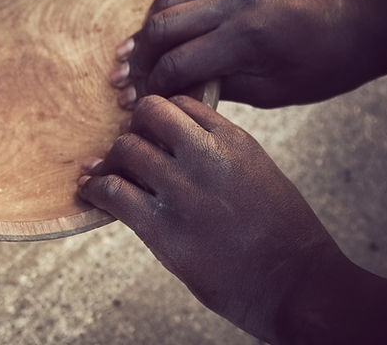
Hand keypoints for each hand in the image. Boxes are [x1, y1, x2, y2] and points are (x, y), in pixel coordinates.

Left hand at [77, 95, 346, 341]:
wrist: (295, 283)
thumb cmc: (282, 234)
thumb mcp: (258, 173)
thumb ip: (221, 154)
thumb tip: (178, 146)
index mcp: (233, 139)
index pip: (179, 103)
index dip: (159, 117)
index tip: (150, 133)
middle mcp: (206, 156)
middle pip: (148, 115)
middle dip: (134, 129)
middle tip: (128, 151)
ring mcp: (182, 189)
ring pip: (125, 148)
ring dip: (111, 161)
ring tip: (106, 174)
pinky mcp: (161, 226)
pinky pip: (112, 191)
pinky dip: (95, 189)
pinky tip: (91, 193)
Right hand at [110, 0, 368, 108]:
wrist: (356, 27)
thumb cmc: (320, 69)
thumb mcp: (271, 93)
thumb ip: (219, 87)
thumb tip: (174, 90)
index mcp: (245, 38)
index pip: (177, 63)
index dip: (153, 85)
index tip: (141, 100)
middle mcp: (234, 4)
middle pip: (161, 27)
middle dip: (139, 57)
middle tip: (127, 79)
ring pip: (167, 0)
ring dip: (147, 28)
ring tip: (138, 53)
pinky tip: (160, 18)